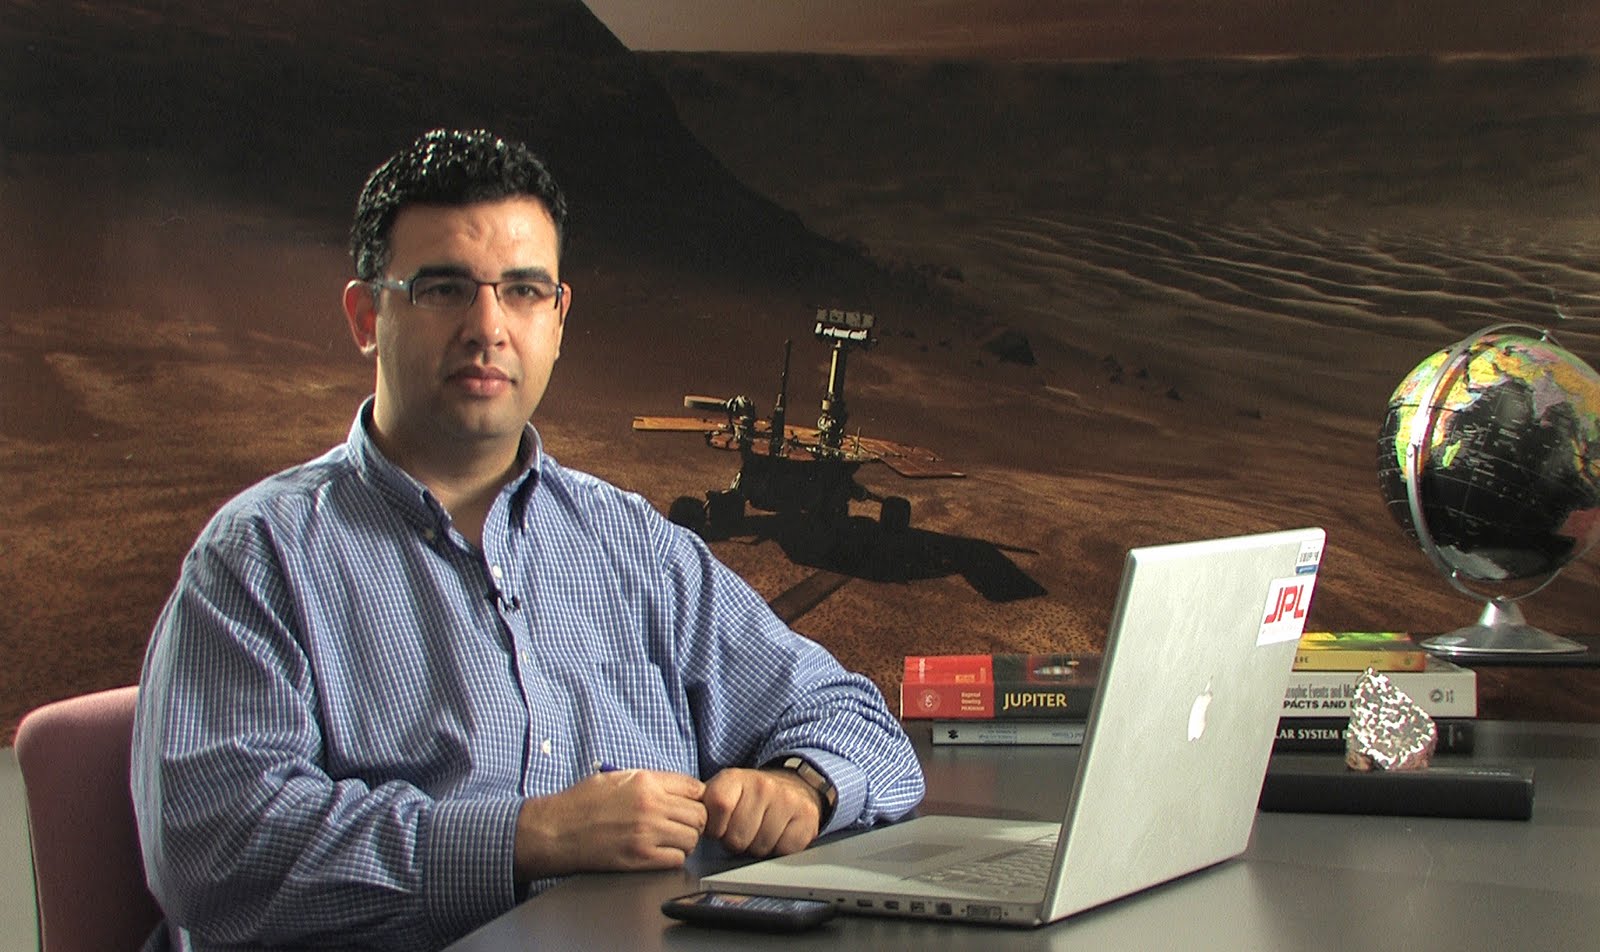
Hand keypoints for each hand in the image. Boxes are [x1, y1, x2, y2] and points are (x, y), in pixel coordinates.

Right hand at [513, 769, 707, 883]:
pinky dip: (673, 857)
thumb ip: (651, 781)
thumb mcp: (618, 777)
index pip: (695, 788)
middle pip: (699, 815)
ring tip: (670, 840)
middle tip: (681, 825)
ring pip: (691, 839)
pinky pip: (676, 859)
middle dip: (694, 821)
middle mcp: (651, 806)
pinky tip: (660, 853)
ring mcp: (647, 833)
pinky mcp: (640, 858)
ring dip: (685, 841)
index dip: (696, 798)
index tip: (690, 804)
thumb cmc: (582, 802)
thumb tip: (678, 789)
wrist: (556, 830)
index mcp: (646, 782)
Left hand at [701, 767, 821, 857]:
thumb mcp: (721, 794)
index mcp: (734, 778)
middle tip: (743, 831)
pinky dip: (779, 849)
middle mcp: (763, 785)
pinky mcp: (806, 818)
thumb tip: (689, 837)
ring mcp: (787, 801)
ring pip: (761, 847)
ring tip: (760, 832)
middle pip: (738, 836)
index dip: (716, 828)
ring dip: (758, 848)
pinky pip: (784, 850)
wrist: (792, 786)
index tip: (720, 828)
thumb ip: (703, 811)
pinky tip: (778, 835)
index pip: (719, 807)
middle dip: (737, 842)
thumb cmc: (749, 799)